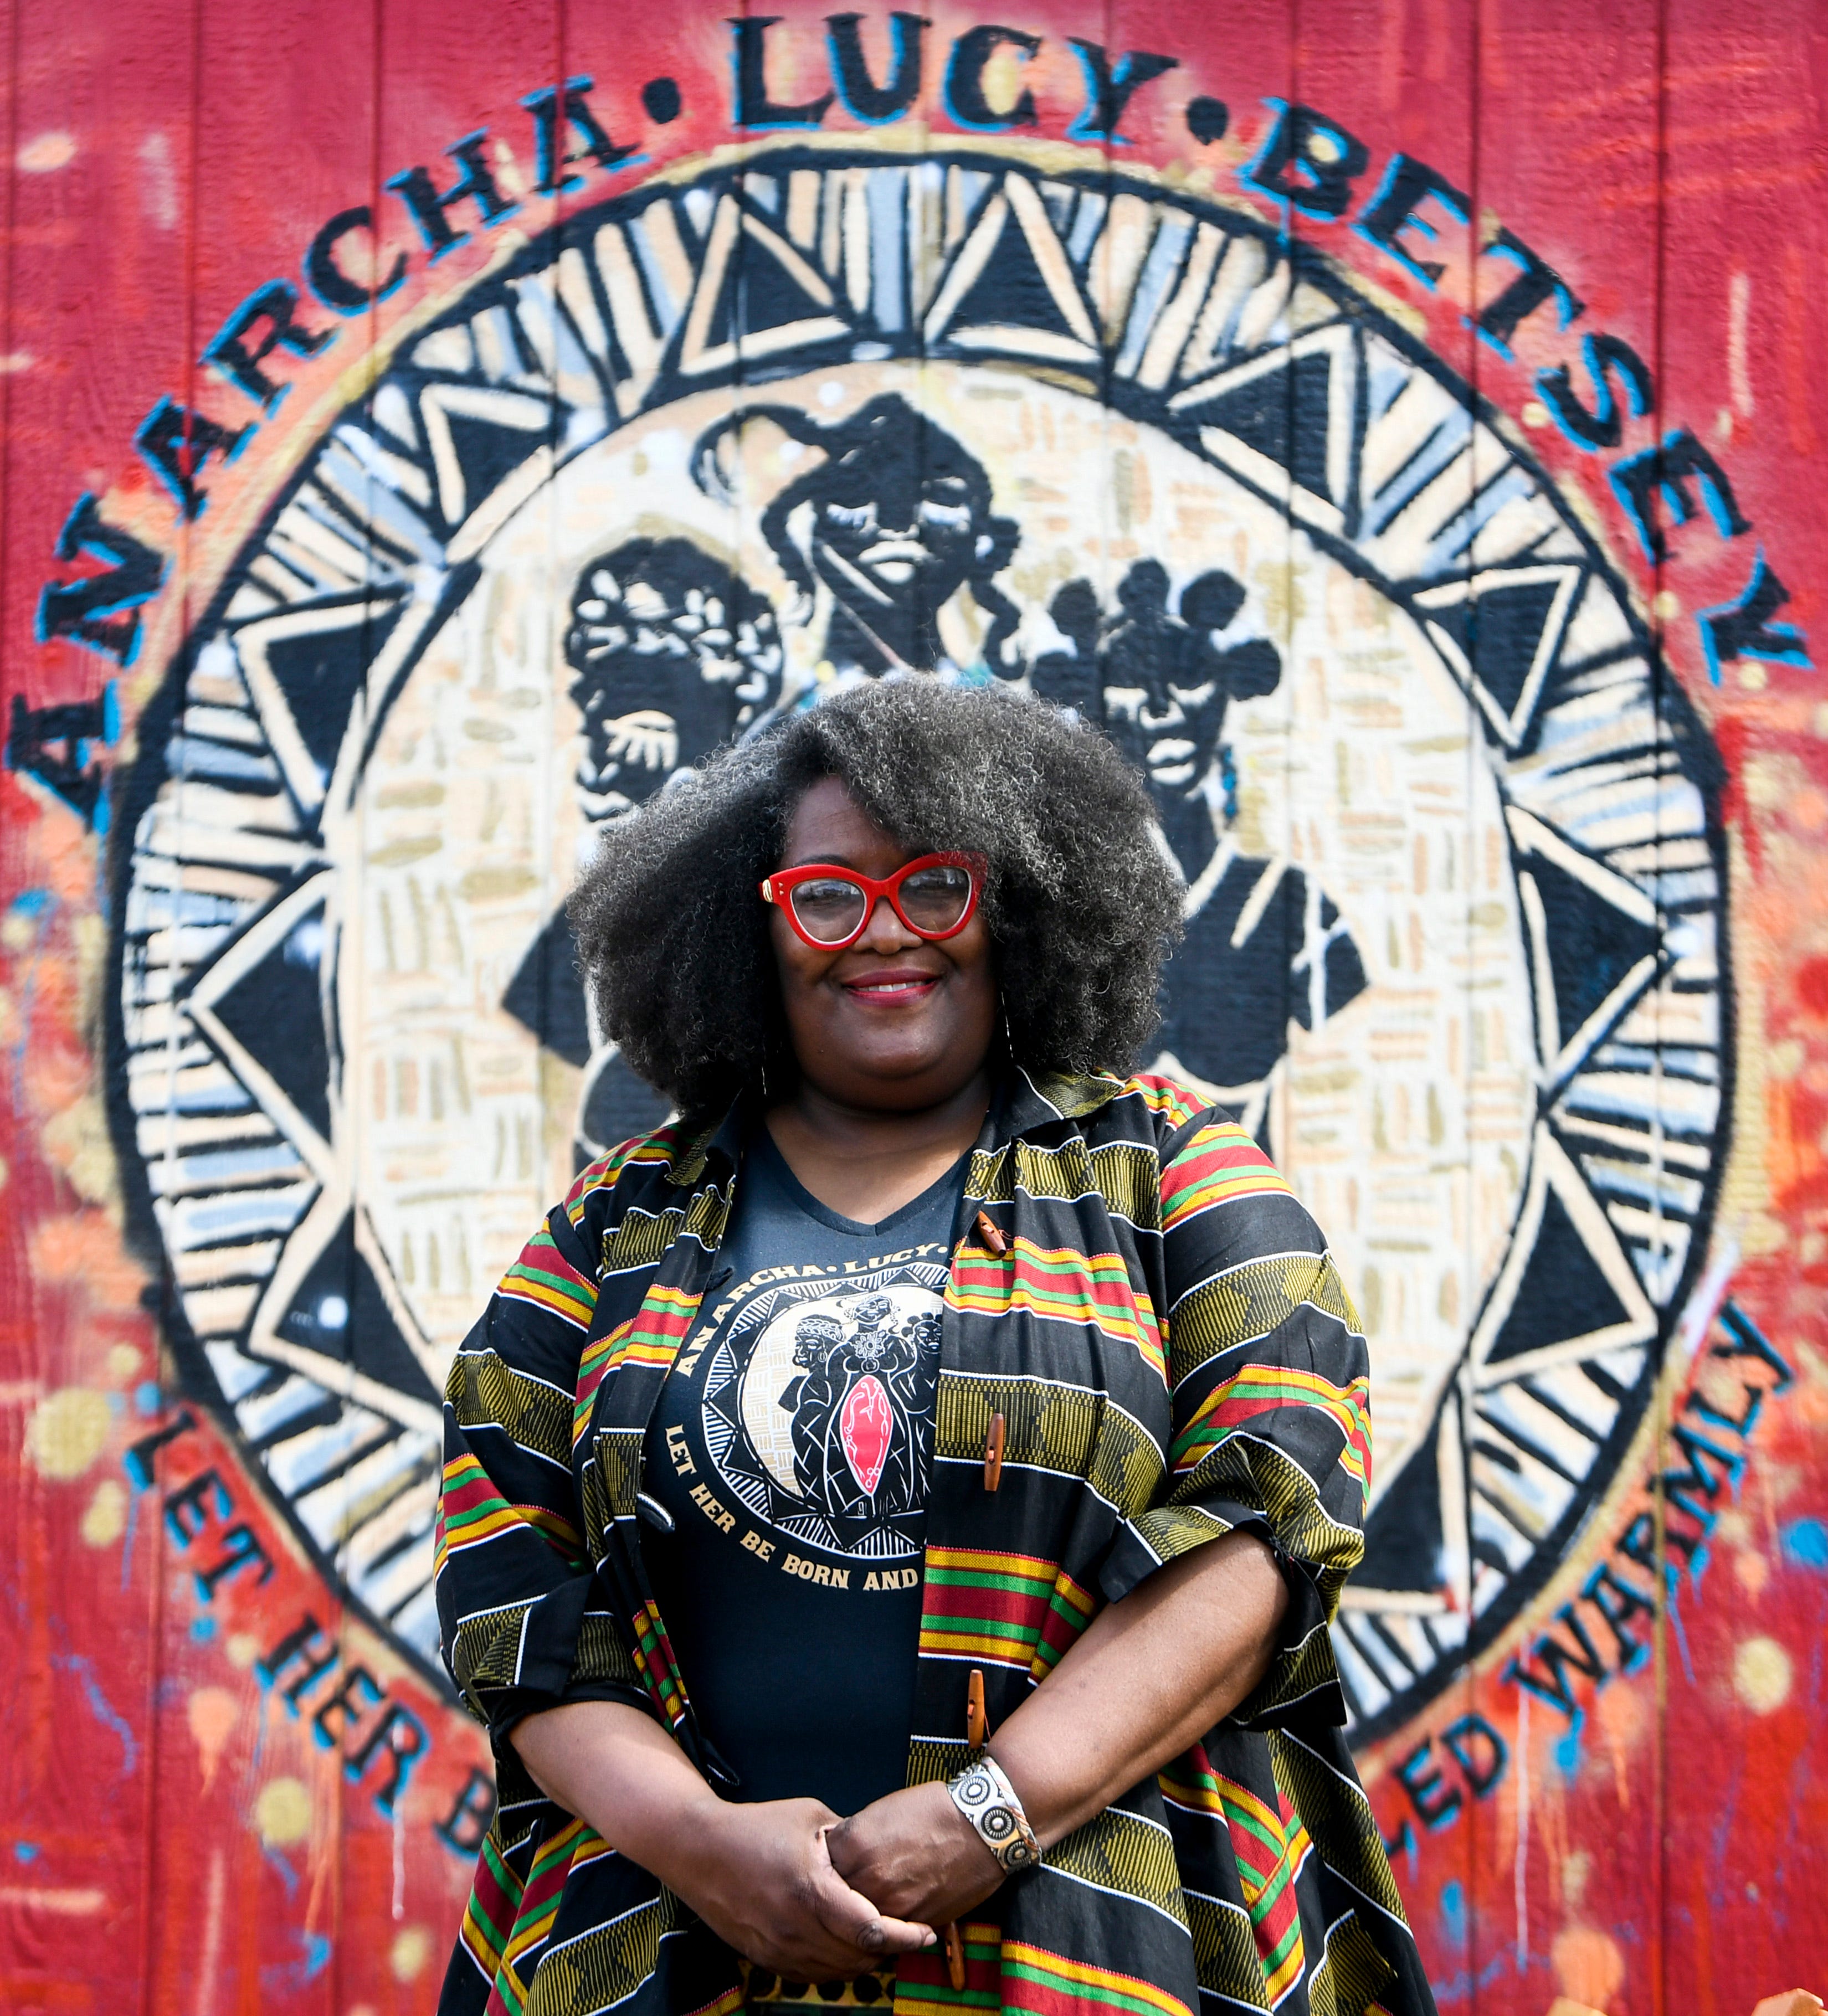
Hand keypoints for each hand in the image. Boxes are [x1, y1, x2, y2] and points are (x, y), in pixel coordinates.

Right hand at [678, 1796, 938, 1979]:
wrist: (698, 1849)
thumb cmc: (757, 1825)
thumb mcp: (811, 1817)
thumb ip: (849, 1839)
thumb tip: (880, 1853)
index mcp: (812, 1890)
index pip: (871, 1929)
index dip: (905, 1936)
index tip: (926, 1932)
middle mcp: (796, 1927)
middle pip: (859, 1957)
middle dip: (889, 1949)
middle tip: (908, 1932)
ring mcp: (778, 1948)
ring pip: (837, 1971)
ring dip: (863, 1959)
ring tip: (880, 1938)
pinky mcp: (765, 1957)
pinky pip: (811, 1974)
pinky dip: (835, 1965)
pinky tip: (844, 1945)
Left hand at [826, 1781, 1004, 1930]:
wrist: (981, 1827)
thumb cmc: (933, 1811)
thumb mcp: (881, 1812)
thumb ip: (854, 1839)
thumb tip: (837, 1858)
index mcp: (854, 1844)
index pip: (818, 1865)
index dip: (823, 1865)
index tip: (828, 1864)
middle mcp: (867, 1878)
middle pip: (833, 1899)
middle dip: (835, 1894)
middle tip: (843, 1887)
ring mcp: (890, 1905)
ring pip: (858, 1922)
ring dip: (859, 1915)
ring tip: (869, 1899)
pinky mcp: (913, 1924)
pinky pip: (887, 1933)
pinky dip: (886, 1925)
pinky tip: (891, 1909)